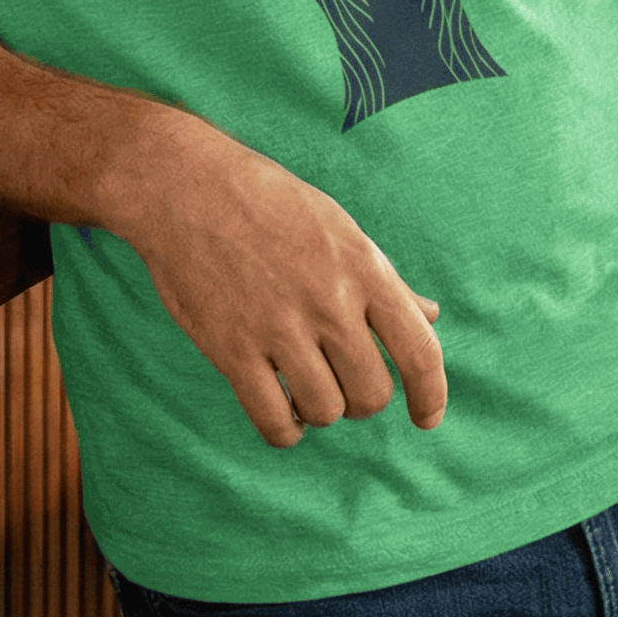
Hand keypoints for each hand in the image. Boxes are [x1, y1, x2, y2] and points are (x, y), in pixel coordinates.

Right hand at [126, 131, 446, 448]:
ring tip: (303, 385)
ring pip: (326, 411)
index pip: (420, 352)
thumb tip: (431, 315)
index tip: (426, 418)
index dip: (431, 396)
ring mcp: (279, 327)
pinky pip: (273, 421)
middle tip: (340, 380)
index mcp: (363, 268)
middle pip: (372, 393)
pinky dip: (284, 429)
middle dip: (362, 398)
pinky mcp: (232, 350)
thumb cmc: (269, 203)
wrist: (186, 187)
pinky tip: (280, 410)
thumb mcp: (339, 229)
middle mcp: (329, 301)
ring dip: (320, 409)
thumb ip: (386, 280)